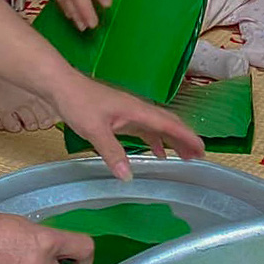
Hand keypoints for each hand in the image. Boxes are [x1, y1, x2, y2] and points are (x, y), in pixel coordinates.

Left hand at [53, 73, 204, 178]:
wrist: (62, 87)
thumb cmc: (79, 103)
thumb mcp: (95, 130)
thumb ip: (113, 152)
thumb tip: (129, 176)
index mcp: (137, 110)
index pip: (169, 123)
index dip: (187, 136)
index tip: (202, 149)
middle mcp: (138, 109)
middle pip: (168, 123)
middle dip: (185, 139)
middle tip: (198, 156)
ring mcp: (129, 112)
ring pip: (158, 127)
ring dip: (172, 141)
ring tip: (184, 157)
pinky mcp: (121, 117)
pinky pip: (145, 130)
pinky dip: (155, 141)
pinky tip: (157, 152)